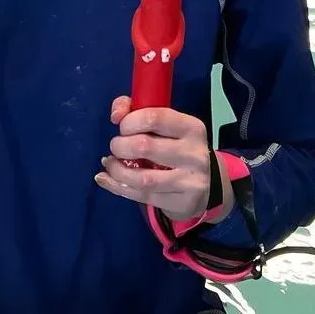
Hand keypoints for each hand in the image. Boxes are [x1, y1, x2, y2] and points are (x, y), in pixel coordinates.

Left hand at [95, 95, 225, 221]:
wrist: (206, 186)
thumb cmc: (177, 148)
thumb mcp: (166, 126)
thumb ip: (136, 110)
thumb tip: (116, 115)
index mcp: (191, 128)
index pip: (154, 117)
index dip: (130, 121)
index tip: (123, 127)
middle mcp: (194, 154)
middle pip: (144, 146)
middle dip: (120, 146)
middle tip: (116, 147)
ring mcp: (190, 181)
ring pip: (142, 178)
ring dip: (117, 170)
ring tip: (110, 164)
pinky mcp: (183, 203)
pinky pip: (143, 196)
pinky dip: (118, 187)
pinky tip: (108, 180)